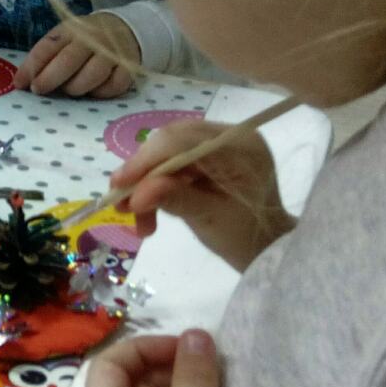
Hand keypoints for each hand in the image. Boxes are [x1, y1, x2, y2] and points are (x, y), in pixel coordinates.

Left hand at [14, 14, 138, 97]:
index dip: (31, 67)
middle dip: (50, 79)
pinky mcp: (128, 67)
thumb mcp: (63, 40)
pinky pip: (113, 86)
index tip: (20, 84)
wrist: (125, 29)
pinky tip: (94, 91)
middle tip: (40, 90)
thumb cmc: (84, 40)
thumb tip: (21, 82)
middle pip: (68, 61)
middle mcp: (91, 39)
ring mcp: (111, 53)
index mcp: (70, 30)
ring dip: (76, 87)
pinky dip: (101, 93)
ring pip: (91, 75)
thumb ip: (45, 57)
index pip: (47, 47)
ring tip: (69, 90)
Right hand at [110, 120, 293, 269]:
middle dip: (142, 173)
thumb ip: (176, 200)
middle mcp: (230, 136)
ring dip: (146, 184)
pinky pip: (171, 163)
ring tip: (137, 219)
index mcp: (239, 147)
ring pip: (165, 153)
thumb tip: (137, 194)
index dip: (145, 160)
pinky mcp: (207, 156)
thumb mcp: (211, 220)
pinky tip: (149, 212)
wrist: (266, 249)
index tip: (119, 186)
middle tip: (121, 204)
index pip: (181, 140)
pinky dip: (156, 186)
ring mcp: (218, 145)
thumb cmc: (246, 238)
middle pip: (170, 142)